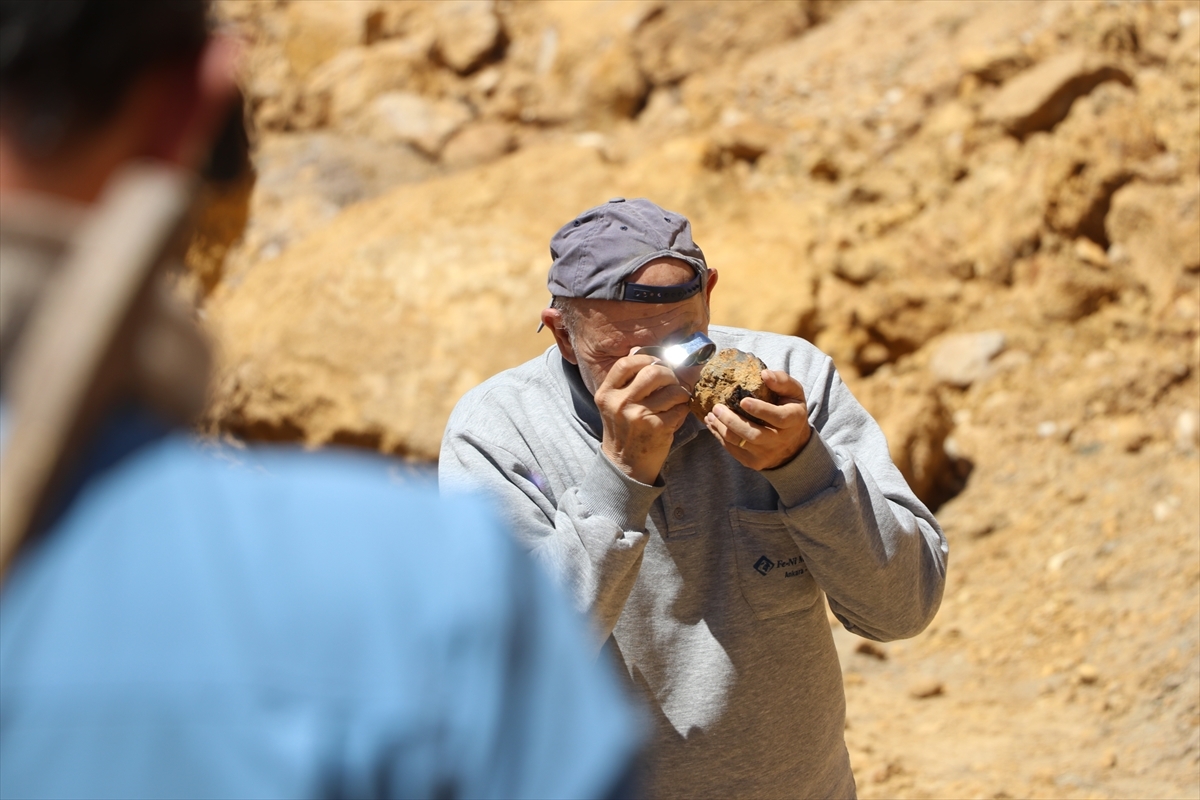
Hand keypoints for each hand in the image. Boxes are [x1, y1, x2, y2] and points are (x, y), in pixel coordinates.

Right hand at [596, 349, 692, 483]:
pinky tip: (676, 414)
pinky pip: (680, 408)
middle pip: (653, 372)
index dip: (645, 358)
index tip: (655, 363)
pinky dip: (683, 409)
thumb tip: (651, 356)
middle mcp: (620, 403)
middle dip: (669, 374)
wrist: (624, 466)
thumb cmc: (623, 432)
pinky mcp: (657, 428)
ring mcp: (639, 416)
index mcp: (606, 394)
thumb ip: (626, 384)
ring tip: (677, 399)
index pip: (626, 364)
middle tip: (672, 381)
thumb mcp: (614, 406)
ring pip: (672, 390)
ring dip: (681, 393)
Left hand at [704, 370, 810, 470]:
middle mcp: (781, 441)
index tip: (743, 401)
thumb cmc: (789, 410)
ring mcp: (766, 454)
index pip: (778, 418)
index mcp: (793, 421)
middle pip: (754, 435)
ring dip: (721, 428)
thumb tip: (764, 374)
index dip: (760, 410)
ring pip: (739, 443)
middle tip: (717, 408)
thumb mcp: (794, 393)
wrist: (793, 444)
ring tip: (711, 415)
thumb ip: (782, 381)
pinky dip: (720, 436)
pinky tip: (713, 424)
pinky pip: (733, 450)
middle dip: (733, 421)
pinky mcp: (753, 462)